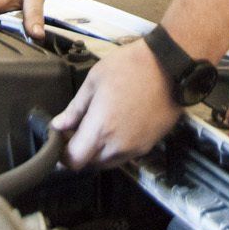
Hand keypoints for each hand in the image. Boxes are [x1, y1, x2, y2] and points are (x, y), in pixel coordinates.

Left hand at [51, 38, 181, 168]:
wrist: (169, 66)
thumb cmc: (129, 66)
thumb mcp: (95, 80)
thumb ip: (75, 107)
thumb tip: (59, 125)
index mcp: (100, 129)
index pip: (74, 160)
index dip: (63, 155)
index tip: (62, 141)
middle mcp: (117, 145)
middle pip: (90, 163)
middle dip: (81, 151)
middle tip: (80, 129)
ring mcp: (135, 148)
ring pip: (109, 162)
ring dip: (99, 151)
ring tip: (101, 126)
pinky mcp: (149, 145)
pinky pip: (126, 155)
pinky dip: (117, 147)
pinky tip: (119, 126)